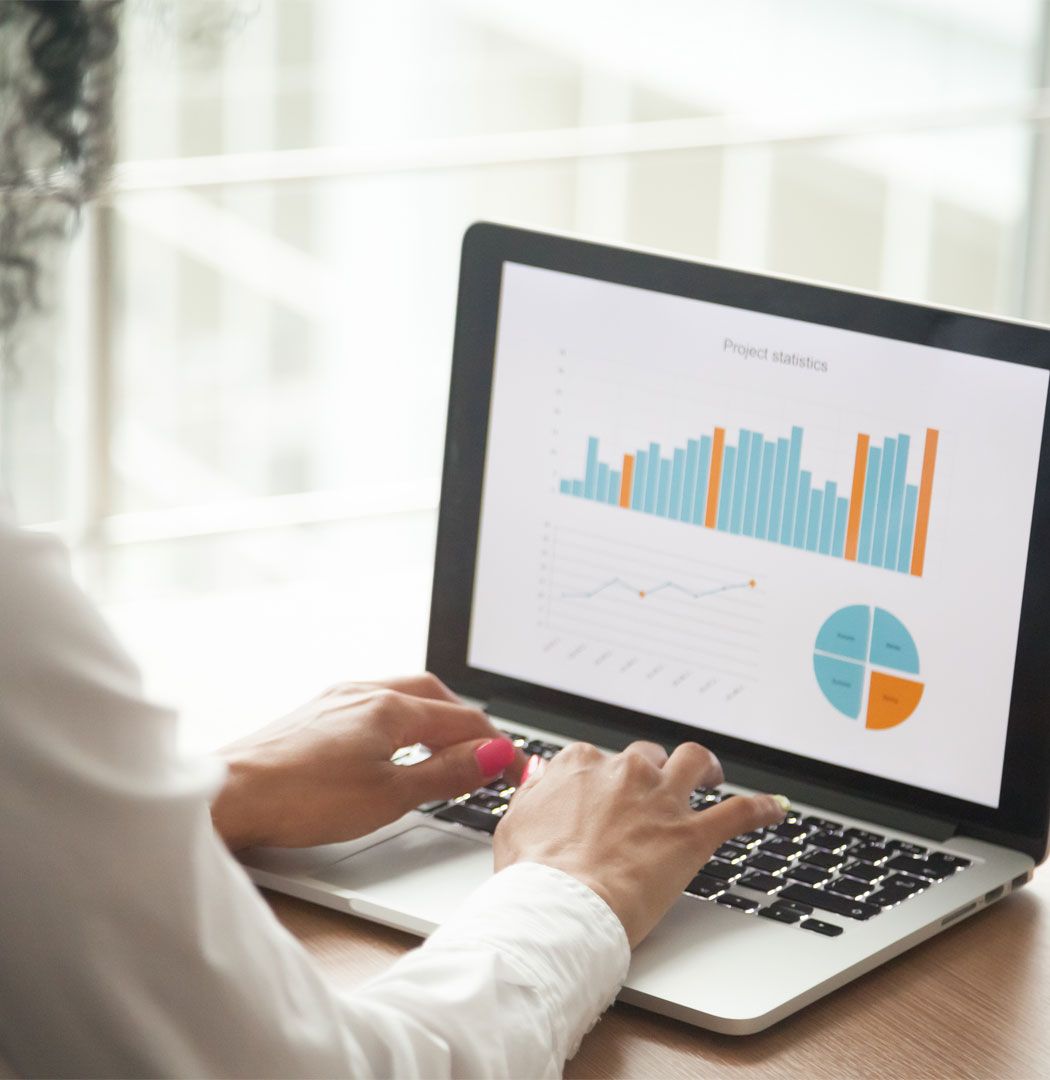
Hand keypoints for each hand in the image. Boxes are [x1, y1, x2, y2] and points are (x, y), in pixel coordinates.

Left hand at [211, 674, 522, 850]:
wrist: (230, 795)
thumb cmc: (302, 798)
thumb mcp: (390, 795)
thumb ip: (447, 773)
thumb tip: (493, 755)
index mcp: (390, 708)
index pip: (463, 721)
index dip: (496, 747)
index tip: (516, 770)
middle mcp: (364, 691)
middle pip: (435, 696)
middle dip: (467, 722)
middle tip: (487, 754)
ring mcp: (337, 697)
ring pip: (403, 696)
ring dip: (434, 718)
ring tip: (446, 750)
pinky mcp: (315, 711)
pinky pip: (375, 704)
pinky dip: (401, 721)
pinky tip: (394, 744)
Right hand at [494, 740, 787, 947]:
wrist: (562, 908)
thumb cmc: (534, 875)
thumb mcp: (515, 822)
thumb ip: (535, 792)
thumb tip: (543, 774)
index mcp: (579, 766)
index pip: (597, 758)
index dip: (603, 778)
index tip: (604, 793)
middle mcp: (623, 772)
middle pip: (646, 757)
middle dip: (650, 773)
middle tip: (651, 797)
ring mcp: (661, 801)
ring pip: (694, 762)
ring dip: (705, 768)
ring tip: (711, 775)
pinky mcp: (691, 835)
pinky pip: (738, 812)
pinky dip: (761, 808)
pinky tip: (775, 808)